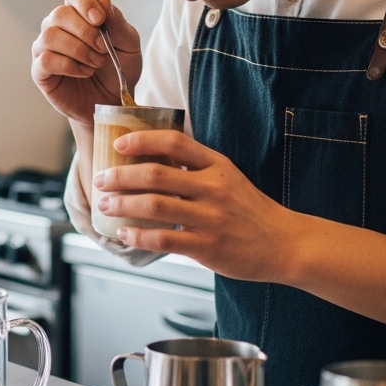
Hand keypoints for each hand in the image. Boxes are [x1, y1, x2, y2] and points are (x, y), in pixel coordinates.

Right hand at [31, 0, 141, 124]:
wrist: (111, 102)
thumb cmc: (118, 70)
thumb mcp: (128, 45)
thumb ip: (117, 22)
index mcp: (79, 15)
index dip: (85, 3)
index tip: (100, 20)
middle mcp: (58, 27)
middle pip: (60, 14)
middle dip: (86, 32)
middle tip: (103, 50)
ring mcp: (45, 48)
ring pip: (50, 36)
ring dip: (78, 50)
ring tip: (95, 63)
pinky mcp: (40, 70)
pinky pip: (45, 59)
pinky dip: (69, 66)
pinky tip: (83, 72)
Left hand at [91, 130, 300, 282]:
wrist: (285, 243)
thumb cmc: (250, 210)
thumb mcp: (228, 178)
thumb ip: (195, 169)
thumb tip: (150, 162)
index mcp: (217, 165)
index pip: (175, 143)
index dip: (143, 140)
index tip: (119, 144)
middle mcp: (213, 188)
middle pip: (156, 174)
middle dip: (120, 176)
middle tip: (101, 179)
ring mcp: (211, 218)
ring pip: (155, 206)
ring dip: (123, 205)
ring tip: (105, 206)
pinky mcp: (208, 246)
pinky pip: (164, 239)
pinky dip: (139, 236)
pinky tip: (125, 234)